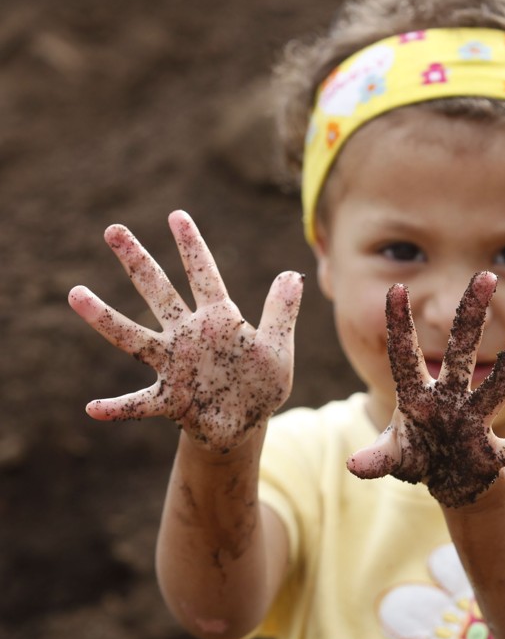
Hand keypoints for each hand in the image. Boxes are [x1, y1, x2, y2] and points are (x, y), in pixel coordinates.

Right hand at [68, 210, 303, 450]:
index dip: (192, 247)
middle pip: (158, 292)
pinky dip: (117, 407)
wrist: (245, 422)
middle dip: (137, 261)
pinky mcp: (169, 400)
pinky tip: (93, 408)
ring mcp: (173, 366)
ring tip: (76, 294)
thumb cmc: (260, 383)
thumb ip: (282, 313)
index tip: (177, 216)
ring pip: (133, 338)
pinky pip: (138, 403)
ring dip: (105, 318)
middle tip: (113, 230)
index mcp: (218, 319)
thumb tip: (294, 274)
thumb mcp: (278, 348)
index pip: (204, 275)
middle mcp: (188, 335)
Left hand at [347, 272, 504, 506]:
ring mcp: (473, 423)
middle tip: (486, 275)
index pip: (405, 356)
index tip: (396, 288)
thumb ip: (377, 458)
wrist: (447, 478)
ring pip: (498, 386)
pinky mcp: (490, 454)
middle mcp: (450, 400)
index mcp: (418, 397)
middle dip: (471, 318)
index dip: (400, 325)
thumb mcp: (394, 456)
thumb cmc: (416, 455)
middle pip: (461, 354)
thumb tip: (355, 465)